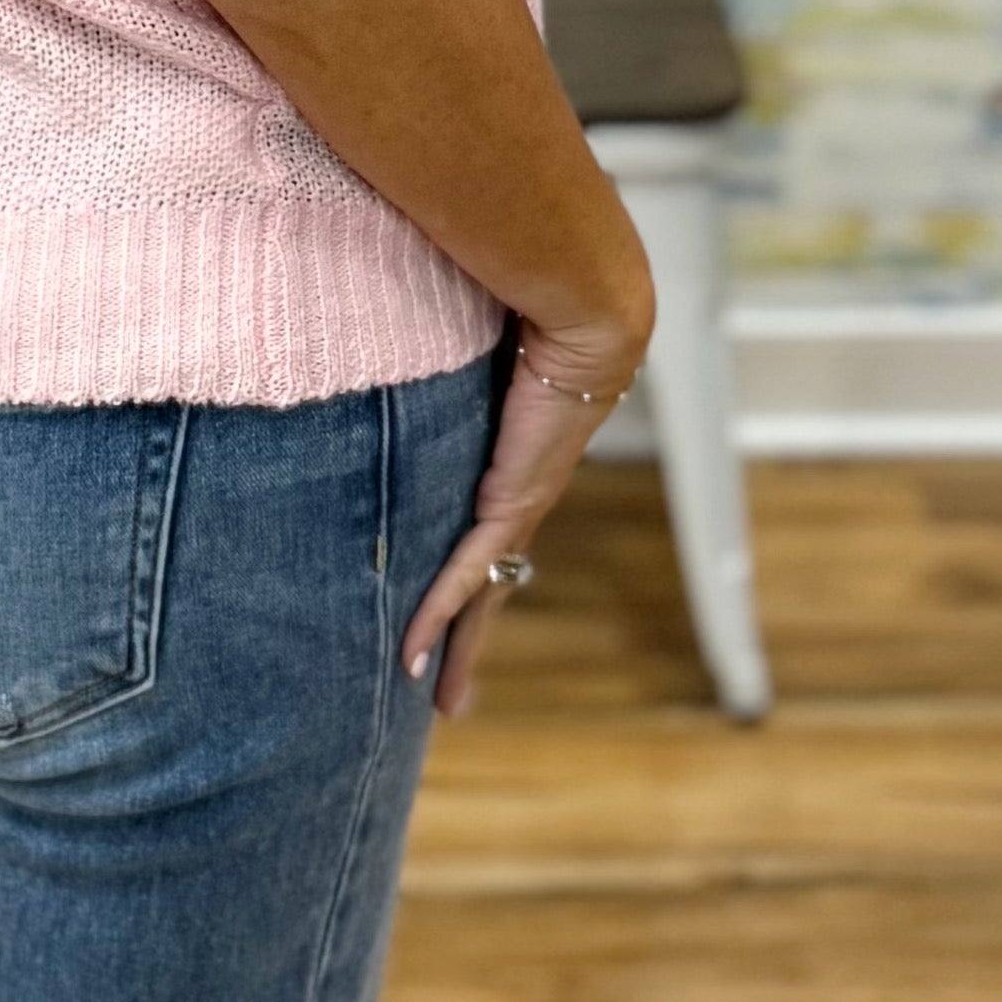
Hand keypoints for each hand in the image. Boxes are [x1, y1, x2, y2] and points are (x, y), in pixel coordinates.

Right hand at [402, 267, 653, 721]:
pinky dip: (440, 614)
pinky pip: (466, 572)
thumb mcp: (478, 335)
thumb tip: (414, 300)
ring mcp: (518, 503)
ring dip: (460, 648)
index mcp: (519, 459)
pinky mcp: (507, 501)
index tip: (452, 606)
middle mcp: (522, 491)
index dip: (469, 572)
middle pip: (490, 582)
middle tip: (449, 693)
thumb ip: (444, 335)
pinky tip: (415, 652)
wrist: (588, 317)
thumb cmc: (535, 304)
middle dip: (469, 639)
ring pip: (483, 595)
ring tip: (443, 701)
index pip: (487, 530)